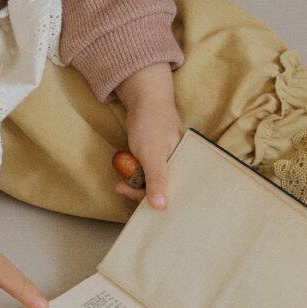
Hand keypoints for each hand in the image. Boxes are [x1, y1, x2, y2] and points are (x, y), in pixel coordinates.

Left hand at [113, 64, 182, 209]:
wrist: (144, 100)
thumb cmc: (152, 125)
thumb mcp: (154, 155)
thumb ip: (157, 180)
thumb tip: (161, 207)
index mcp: (186, 166)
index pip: (175, 193)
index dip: (157, 201)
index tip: (137, 203)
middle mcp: (179, 166)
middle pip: (162, 190)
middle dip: (141, 192)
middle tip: (121, 188)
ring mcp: (166, 162)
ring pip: (152, 183)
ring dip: (135, 184)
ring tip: (120, 183)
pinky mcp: (155, 158)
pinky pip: (146, 174)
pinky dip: (135, 176)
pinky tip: (124, 177)